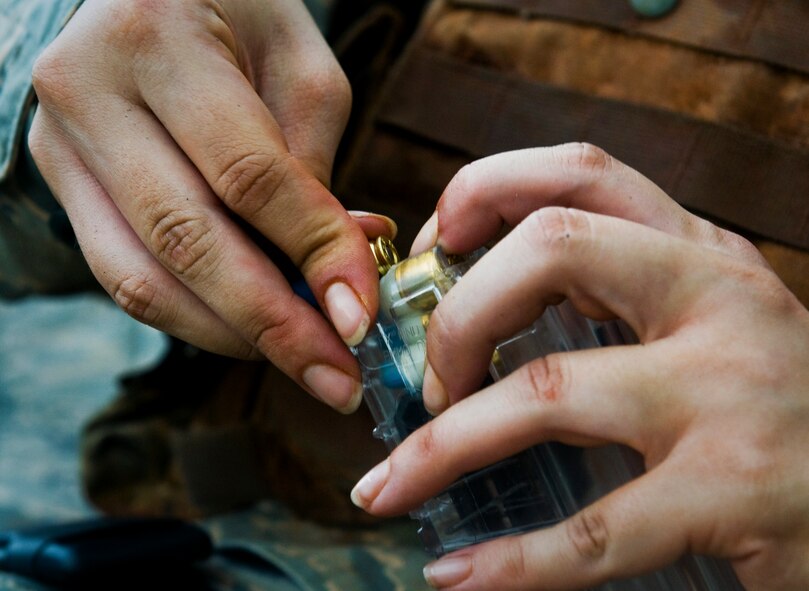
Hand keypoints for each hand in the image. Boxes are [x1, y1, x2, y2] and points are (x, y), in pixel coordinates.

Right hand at [28, 0, 385, 412]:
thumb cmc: (237, 12)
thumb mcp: (298, 63)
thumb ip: (312, 166)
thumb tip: (334, 275)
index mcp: (157, 37)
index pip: (246, 174)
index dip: (310, 255)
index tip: (362, 318)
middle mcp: (88, 90)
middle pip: (186, 240)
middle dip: (272, 326)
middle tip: (336, 377)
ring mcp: (60, 143)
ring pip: (141, 278)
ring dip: (231, 337)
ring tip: (302, 362)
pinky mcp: (63, 183)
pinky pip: (125, 274)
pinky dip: (194, 315)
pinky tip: (252, 329)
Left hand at [352, 144, 808, 588]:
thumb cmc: (770, 407)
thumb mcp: (701, 322)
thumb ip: (613, 300)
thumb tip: (474, 315)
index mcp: (699, 253)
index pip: (577, 173)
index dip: (483, 194)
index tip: (435, 252)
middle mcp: (719, 297)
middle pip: (551, 248)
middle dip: (456, 317)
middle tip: (427, 384)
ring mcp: (732, 390)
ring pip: (548, 388)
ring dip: (442, 445)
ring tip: (391, 486)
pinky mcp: (738, 490)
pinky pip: (593, 528)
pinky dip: (510, 561)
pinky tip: (457, 575)